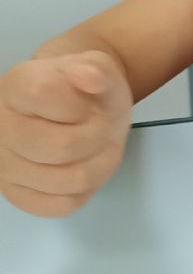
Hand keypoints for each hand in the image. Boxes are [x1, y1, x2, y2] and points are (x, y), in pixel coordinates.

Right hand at [0, 51, 132, 217]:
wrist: (78, 110)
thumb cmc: (86, 90)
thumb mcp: (99, 68)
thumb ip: (97, 69)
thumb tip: (90, 77)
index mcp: (15, 87)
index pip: (47, 97)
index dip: (81, 103)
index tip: (88, 101)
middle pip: (62, 147)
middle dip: (98, 136)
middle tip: (102, 127)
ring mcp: (4, 166)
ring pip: (68, 180)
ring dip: (100, 164)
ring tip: (100, 146)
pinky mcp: (18, 196)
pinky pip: (63, 205)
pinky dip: (87, 188)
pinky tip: (84, 166)